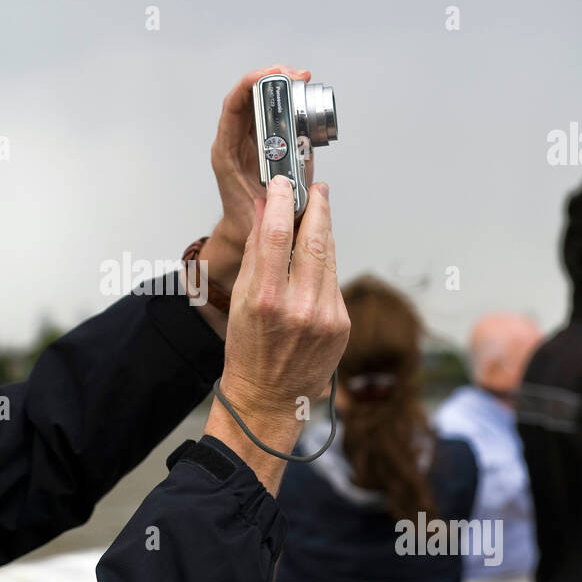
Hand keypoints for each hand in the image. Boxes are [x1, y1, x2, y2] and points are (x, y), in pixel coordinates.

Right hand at [203, 177, 349, 493]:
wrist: (269, 398)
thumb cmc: (247, 350)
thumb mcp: (239, 300)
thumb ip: (257, 253)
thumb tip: (267, 210)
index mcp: (266, 300)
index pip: (279, 234)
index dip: (283, 201)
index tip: (283, 183)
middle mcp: (300, 307)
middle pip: (315, 239)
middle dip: (316, 206)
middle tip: (314, 187)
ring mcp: (326, 317)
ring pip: (329, 257)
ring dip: (323, 231)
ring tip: (316, 212)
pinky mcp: (342, 325)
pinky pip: (334, 281)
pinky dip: (324, 265)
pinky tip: (314, 259)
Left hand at [209, 64, 314, 252]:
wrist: (241, 230)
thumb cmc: (246, 220)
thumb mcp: (262, 206)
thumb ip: (280, 190)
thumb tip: (300, 174)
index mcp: (226, 150)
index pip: (233, 107)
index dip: (251, 85)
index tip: (274, 75)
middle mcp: (233, 140)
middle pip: (247, 97)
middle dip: (272, 79)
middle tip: (297, 75)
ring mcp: (245, 140)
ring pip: (259, 103)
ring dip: (280, 88)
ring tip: (301, 80)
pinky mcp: (259, 143)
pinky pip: (270, 116)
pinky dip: (286, 105)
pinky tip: (302, 97)